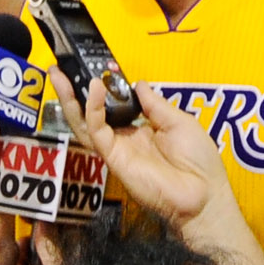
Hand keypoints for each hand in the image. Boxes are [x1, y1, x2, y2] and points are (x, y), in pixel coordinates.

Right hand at [58, 78, 230, 231]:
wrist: (203, 196)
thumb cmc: (199, 164)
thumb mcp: (179, 122)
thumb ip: (155, 104)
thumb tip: (138, 84)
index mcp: (141, 130)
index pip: (112, 106)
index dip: (104, 88)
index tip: (98, 68)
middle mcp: (125, 140)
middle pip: (90, 114)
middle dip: (73, 92)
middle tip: (60, 70)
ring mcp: (117, 150)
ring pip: (84, 123)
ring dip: (71, 98)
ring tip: (60, 76)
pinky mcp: (114, 159)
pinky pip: (97, 132)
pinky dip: (93, 110)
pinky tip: (95, 90)